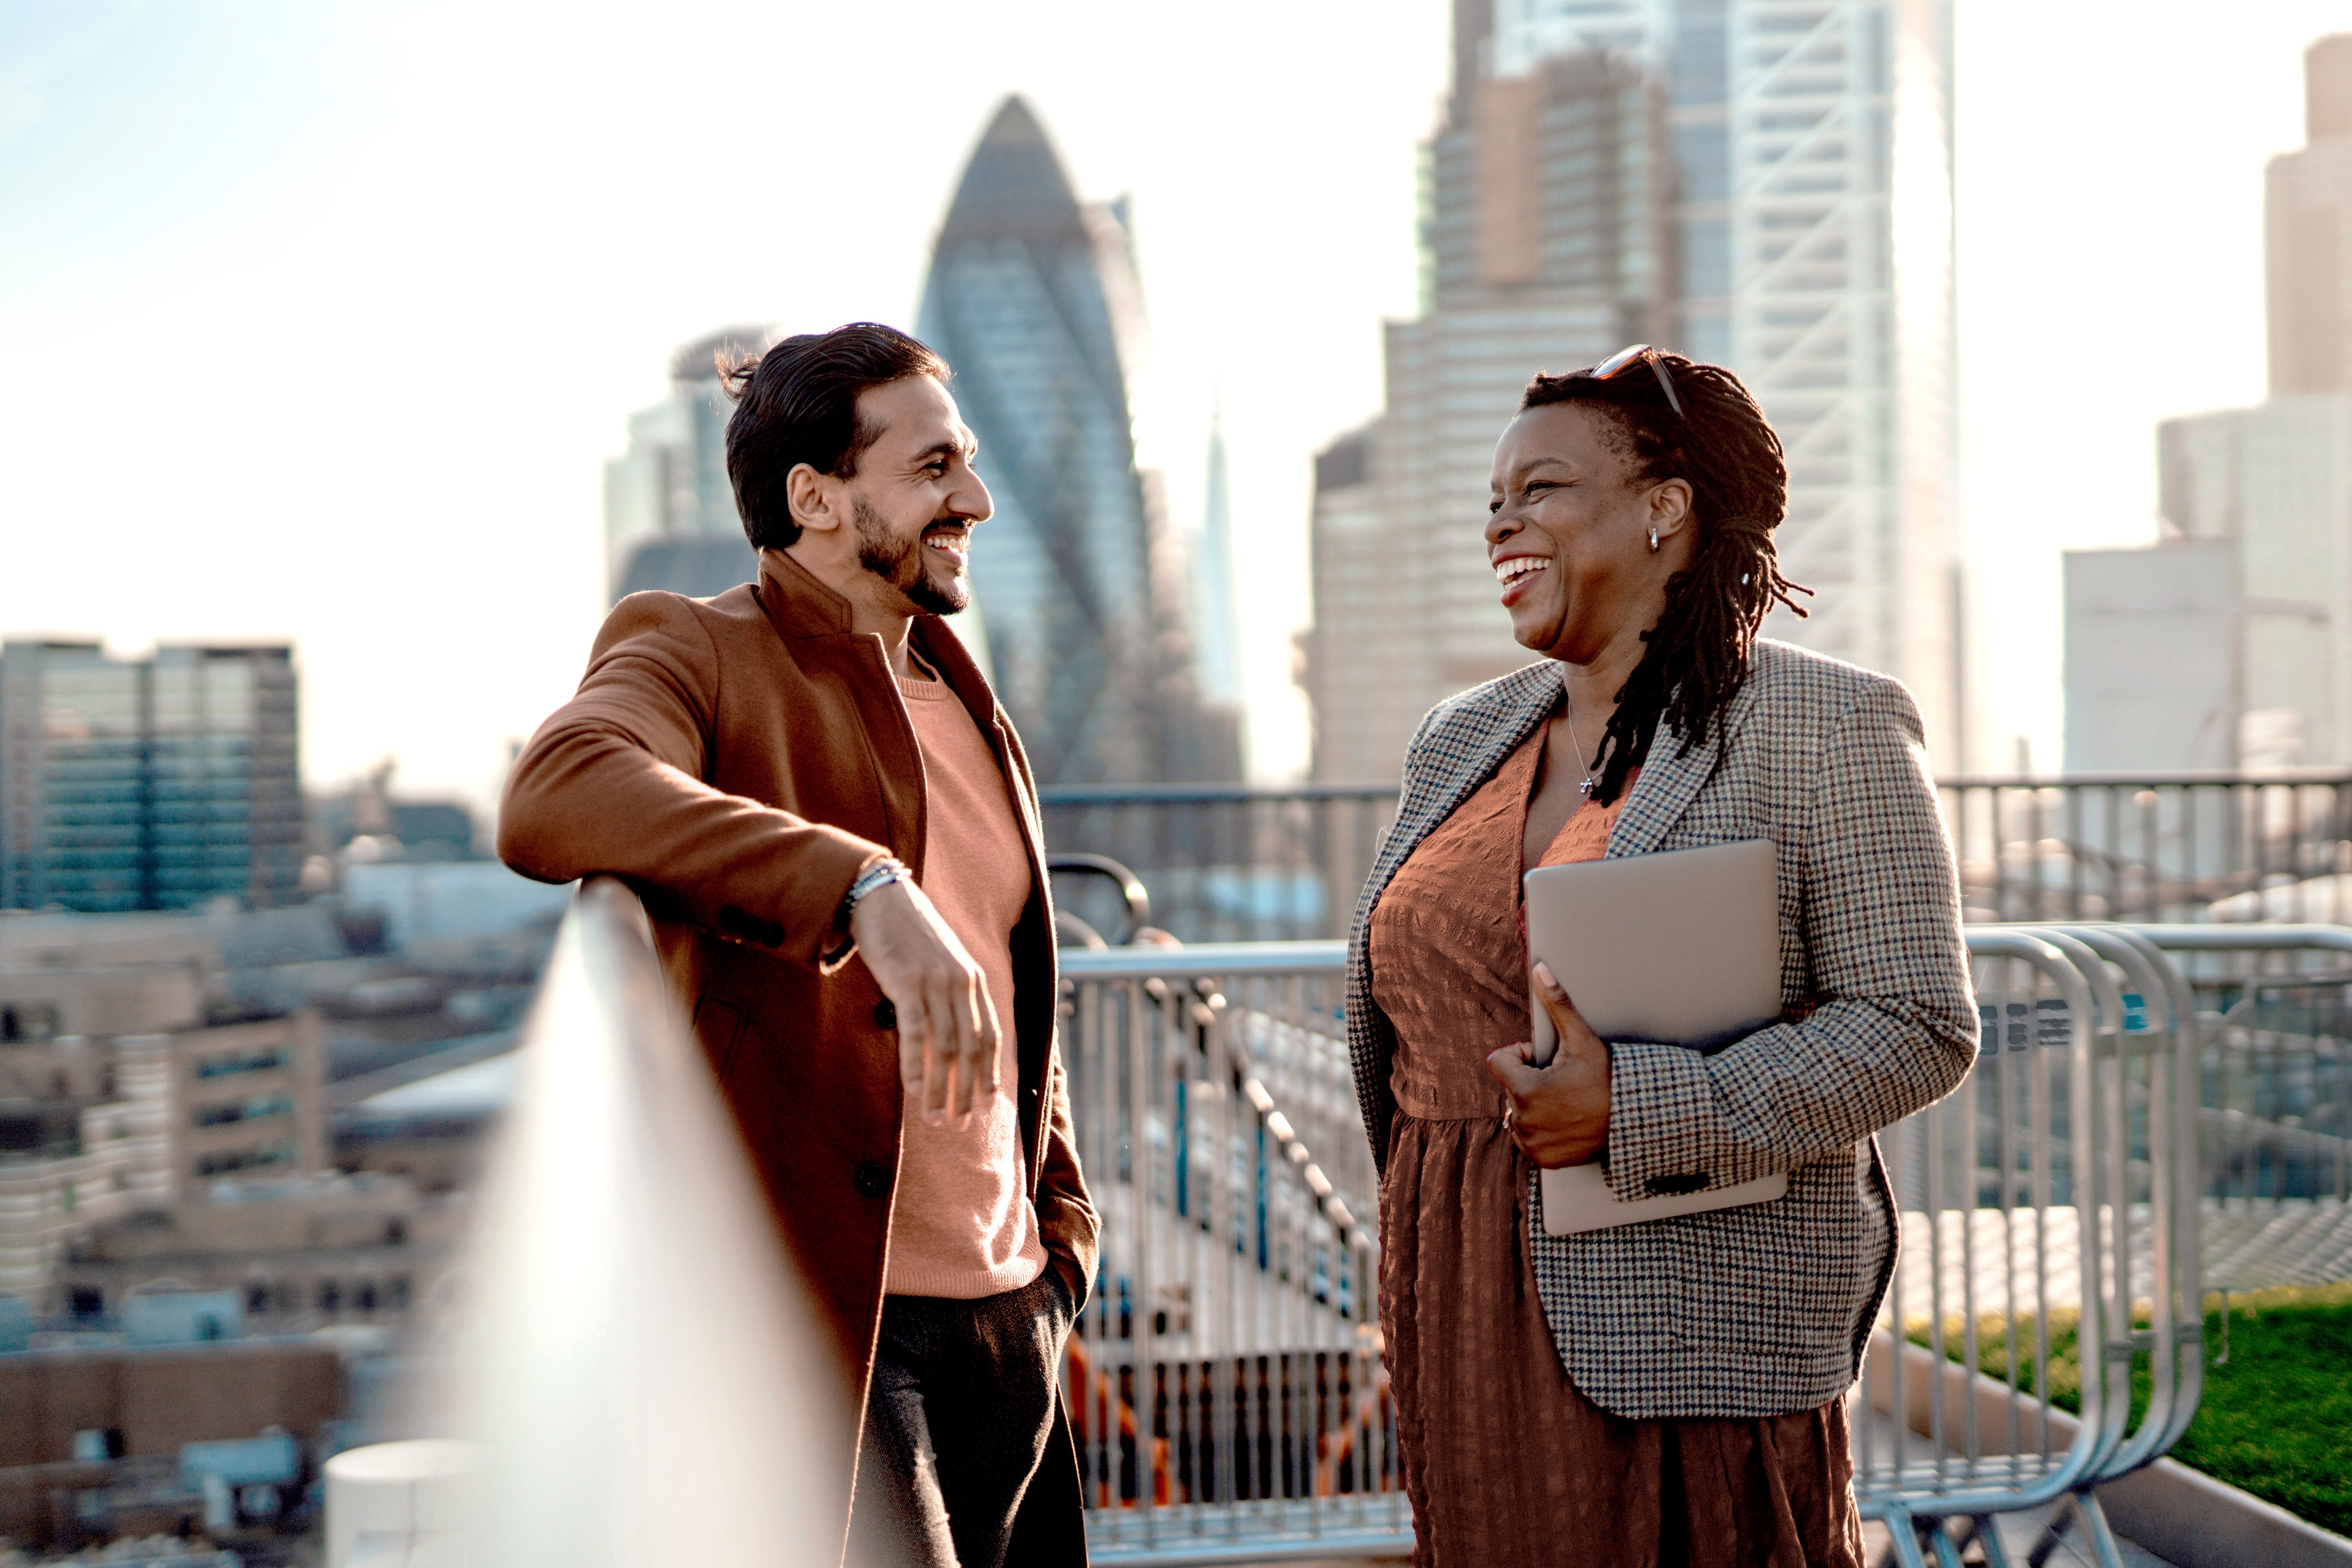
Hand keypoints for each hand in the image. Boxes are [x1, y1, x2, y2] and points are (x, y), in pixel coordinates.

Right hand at [849, 878, 1000, 1126]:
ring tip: (937, 1120)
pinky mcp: (907, 983)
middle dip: (968, 1092)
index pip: (990, 1036)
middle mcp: (961, 983)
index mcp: (973, 979)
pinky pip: (915, 1035)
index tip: (987, 1105)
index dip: (989, 1073)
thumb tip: (951, 1034)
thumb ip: (950, 994)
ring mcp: (935, 983)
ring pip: (946, 1049)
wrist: (880, 896)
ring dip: (943, 1090)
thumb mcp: (940, 962)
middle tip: (962, 1125)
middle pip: (972, 1050)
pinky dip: (916, 1068)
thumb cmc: (907, 933)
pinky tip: (915, 1094)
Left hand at [1486, 961, 1611, 1167]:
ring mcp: (1531, 1143)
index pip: (1498, 1061)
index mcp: (1524, 1089)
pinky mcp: (1541, 1159)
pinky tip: (1566, 1121)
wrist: (1635, 1120)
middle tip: (1563, 1082)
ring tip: (1566, 1102)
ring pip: (1516, 1112)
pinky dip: (1540, 1128)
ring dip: (1533, 1105)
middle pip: (1509, 1086)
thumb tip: (1539, 969)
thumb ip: (1557, 1004)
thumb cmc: (1609, 1078)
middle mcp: (1522, 1120)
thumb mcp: (1582, 1039)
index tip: (1545, 1060)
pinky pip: (1526, 1137)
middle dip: (1529, 1080)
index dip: (1521, 1055)